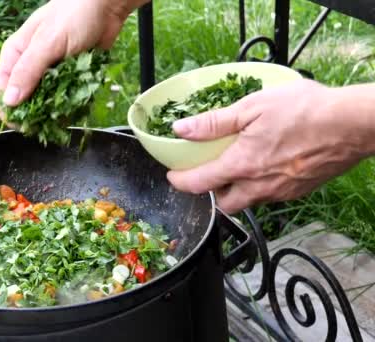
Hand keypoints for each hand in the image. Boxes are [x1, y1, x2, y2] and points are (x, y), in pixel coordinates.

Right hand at [0, 0, 144, 122]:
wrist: (105, 7)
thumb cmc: (73, 16)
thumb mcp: (47, 43)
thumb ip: (28, 72)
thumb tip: (10, 101)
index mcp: (14, 57)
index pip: (1, 95)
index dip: (11, 114)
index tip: (28, 126)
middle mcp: (28, 68)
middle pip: (24, 105)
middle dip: (37, 115)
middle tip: (55, 117)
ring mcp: (48, 75)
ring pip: (45, 106)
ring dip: (57, 111)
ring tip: (71, 105)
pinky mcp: (67, 79)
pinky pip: (64, 100)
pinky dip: (71, 103)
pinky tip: (80, 100)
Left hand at [166, 79, 374, 212]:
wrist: (354, 124)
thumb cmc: (306, 110)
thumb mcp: (252, 107)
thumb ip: (214, 122)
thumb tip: (182, 128)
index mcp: (242, 166)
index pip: (199, 184)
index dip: (180, 181)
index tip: (173, 176)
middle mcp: (260, 186)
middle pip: (224, 204)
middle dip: (212, 192)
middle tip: (209, 172)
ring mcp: (281, 192)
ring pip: (249, 201)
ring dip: (237, 189)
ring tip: (238, 165)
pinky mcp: (299, 191)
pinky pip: (271, 196)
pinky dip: (260, 186)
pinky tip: (266, 164)